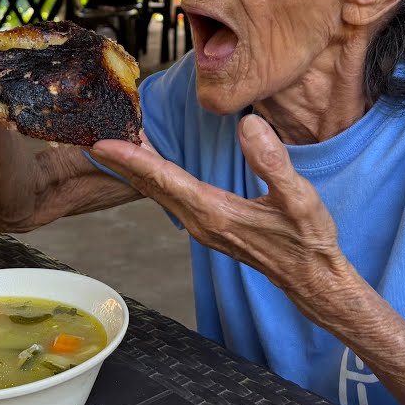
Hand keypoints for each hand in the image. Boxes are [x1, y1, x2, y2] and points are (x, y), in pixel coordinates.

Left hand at [91, 115, 351, 302]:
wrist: (311, 279)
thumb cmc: (308, 241)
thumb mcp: (299, 198)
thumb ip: (272, 162)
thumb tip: (249, 126)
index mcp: (215, 212)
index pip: (164, 179)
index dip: (131, 158)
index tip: (102, 141)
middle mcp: (200, 222)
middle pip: (150, 185)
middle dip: (120, 160)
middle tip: (92, 131)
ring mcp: (202, 228)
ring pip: (158, 193)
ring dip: (134, 168)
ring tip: (114, 142)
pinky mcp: (209, 227)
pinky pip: (170, 198)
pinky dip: (152, 177)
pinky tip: (150, 164)